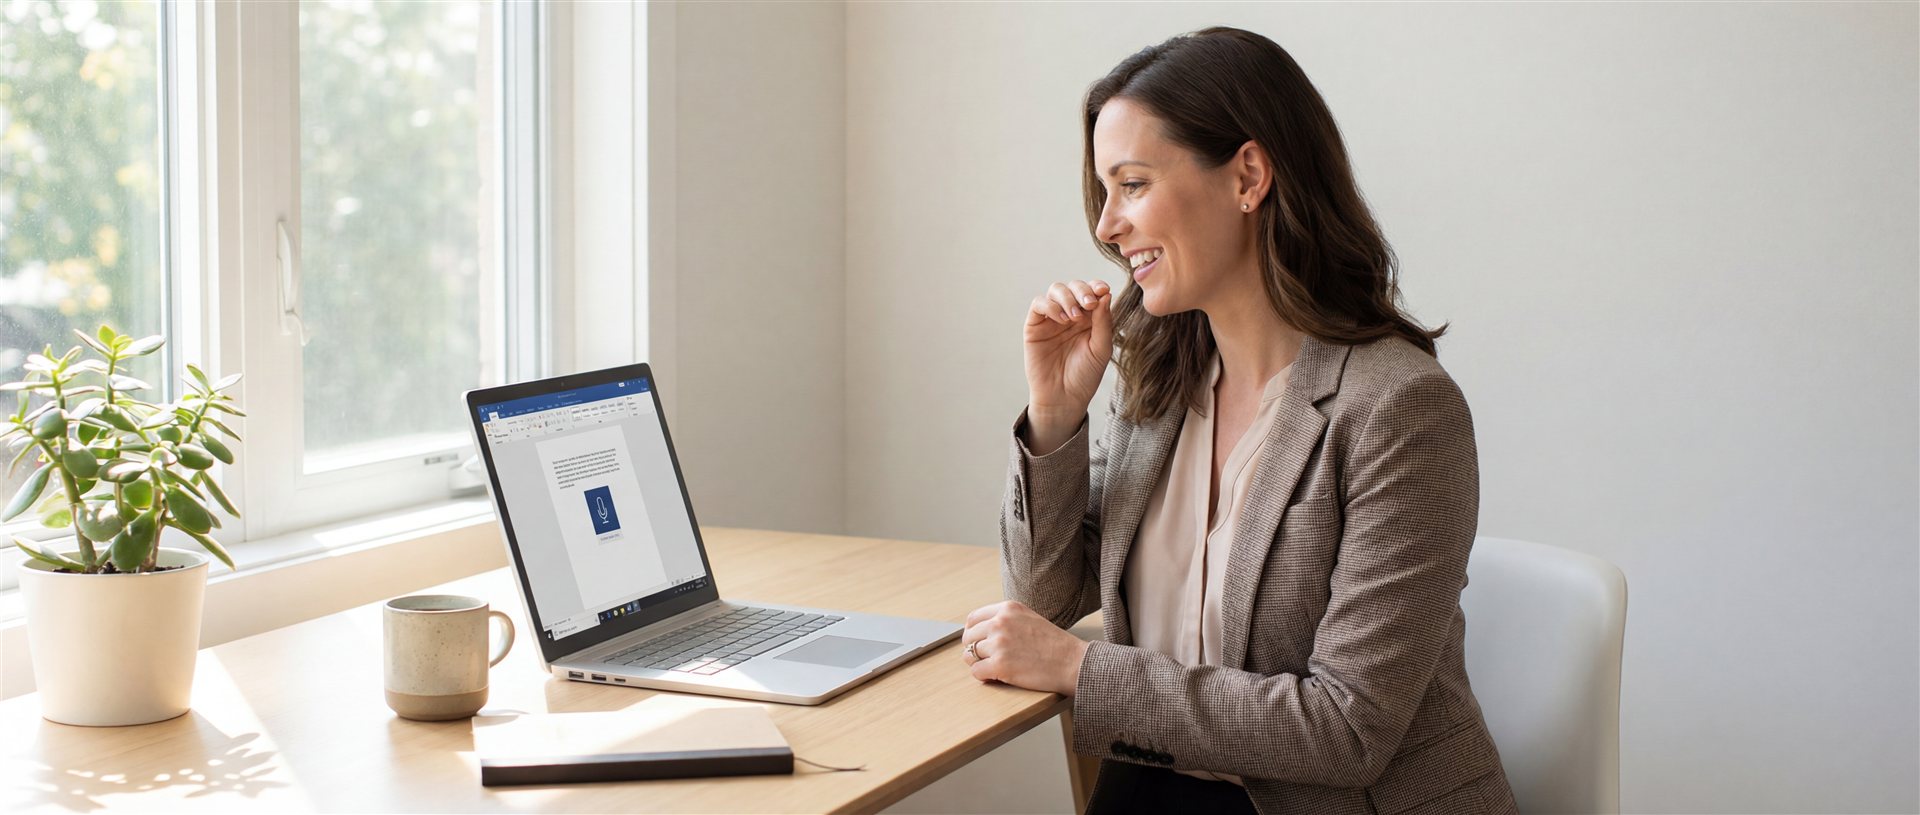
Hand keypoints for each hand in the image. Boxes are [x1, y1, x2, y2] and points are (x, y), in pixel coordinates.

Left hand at [960, 600, 1090, 695]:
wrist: (1072, 662)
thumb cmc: (1054, 645)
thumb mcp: (1028, 619)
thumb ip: (1006, 620)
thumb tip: (980, 631)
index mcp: (1008, 608)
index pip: (973, 618)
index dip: (972, 633)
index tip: (977, 643)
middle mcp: (1001, 622)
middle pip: (968, 637)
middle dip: (973, 650)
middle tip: (985, 659)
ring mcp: (999, 643)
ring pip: (969, 655)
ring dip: (978, 664)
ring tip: (993, 669)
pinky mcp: (1000, 665)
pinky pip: (976, 672)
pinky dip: (983, 677)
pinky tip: (997, 677)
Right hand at [1024, 279, 1113, 431]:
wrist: (1064, 398)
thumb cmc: (1085, 376)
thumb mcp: (1101, 349)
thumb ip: (1104, 322)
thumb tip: (1106, 294)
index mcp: (1090, 318)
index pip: (1093, 292)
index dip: (1097, 286)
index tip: (1103, 290)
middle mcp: (1071, 314)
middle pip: (1074, 286)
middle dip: (1082, 290)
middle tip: (1089, 304)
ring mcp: (1052, 319)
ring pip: (1056, 290)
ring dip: (1067, 297)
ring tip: (1074, 317)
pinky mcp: (1035, 326)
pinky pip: (1039, 304)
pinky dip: (1050, 306)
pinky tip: (1062, 320)